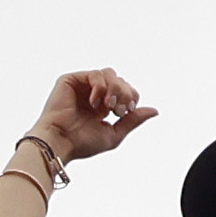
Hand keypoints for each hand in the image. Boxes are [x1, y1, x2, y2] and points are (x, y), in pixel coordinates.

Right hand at [30, 68, 154, 165]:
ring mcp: (82, 86)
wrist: (60, 142)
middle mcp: (93, 94)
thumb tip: (155, 110)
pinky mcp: (70, 80)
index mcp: (103, 106)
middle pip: (121, 80)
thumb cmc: (82, 143)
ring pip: (110, 73)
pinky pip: (95, 74)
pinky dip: (100, 86)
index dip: (131, 97)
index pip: (126, 91)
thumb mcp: (114, 134)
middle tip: (117, 110)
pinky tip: (95, 102)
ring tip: (108, 105)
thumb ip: (133, 121)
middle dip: (125, 93)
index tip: (125, 113)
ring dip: (115, 89)